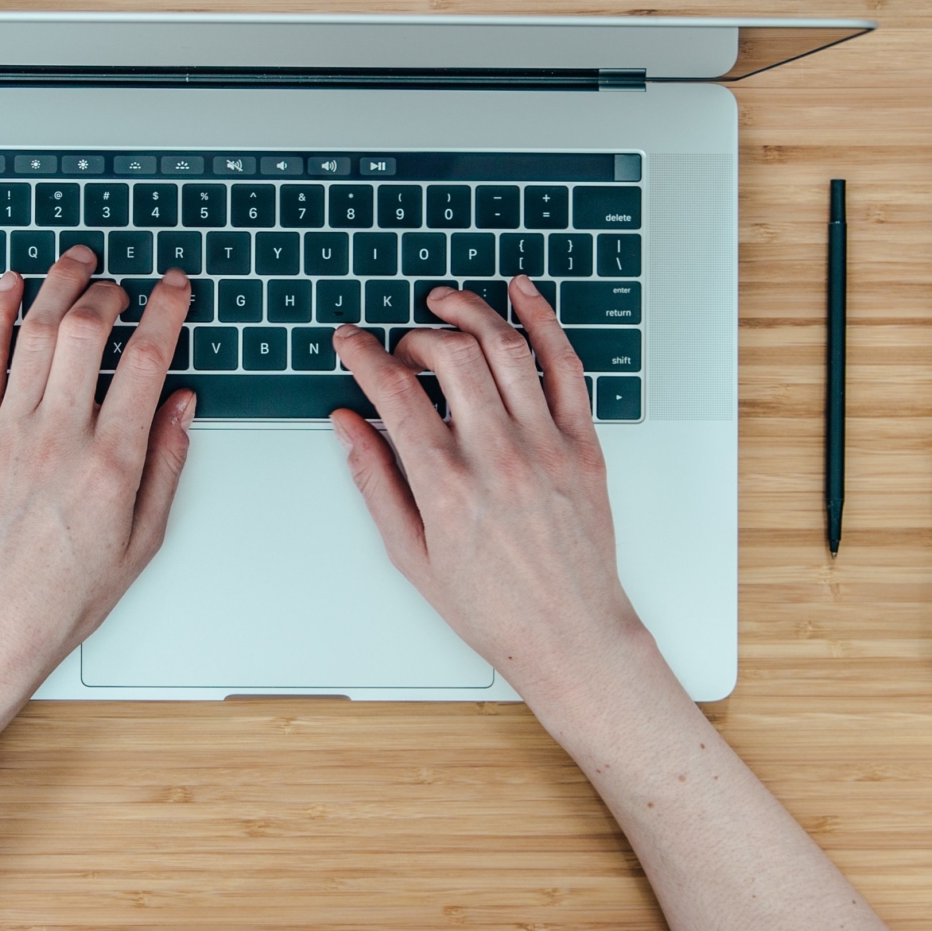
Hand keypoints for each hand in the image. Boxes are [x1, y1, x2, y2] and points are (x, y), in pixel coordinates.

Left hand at [0, 250, 196, 704]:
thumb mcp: (144, 539)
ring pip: (35, 331)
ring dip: (60, 284)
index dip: (166, 309)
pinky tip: (10, 287)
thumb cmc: (67, 592)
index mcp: (112, 461)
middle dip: (112, 291)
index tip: (174, 287)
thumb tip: (180, 404)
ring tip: (78, 262)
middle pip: (86, 330)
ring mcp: (9, 430)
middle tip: (124, 284)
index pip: (146, 359)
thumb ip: (167, 464)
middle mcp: (59, 435)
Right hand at [330, 276, 650, 704]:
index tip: (350, 341)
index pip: (392, 392)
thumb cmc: (494, 607)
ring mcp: (546, 446)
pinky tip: (521, 295)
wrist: (571, 635)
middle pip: (448, 356)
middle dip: (414, 336)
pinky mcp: (584, 444)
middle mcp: (497, 457)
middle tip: (402, 346)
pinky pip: (565, 365)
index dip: (362, 353)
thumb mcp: (411, 554)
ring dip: (468, 312)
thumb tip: (347, 425)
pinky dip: (542, 320)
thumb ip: (375, 481)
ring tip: (445, 304)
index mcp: (446, 487)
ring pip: (505, 347)